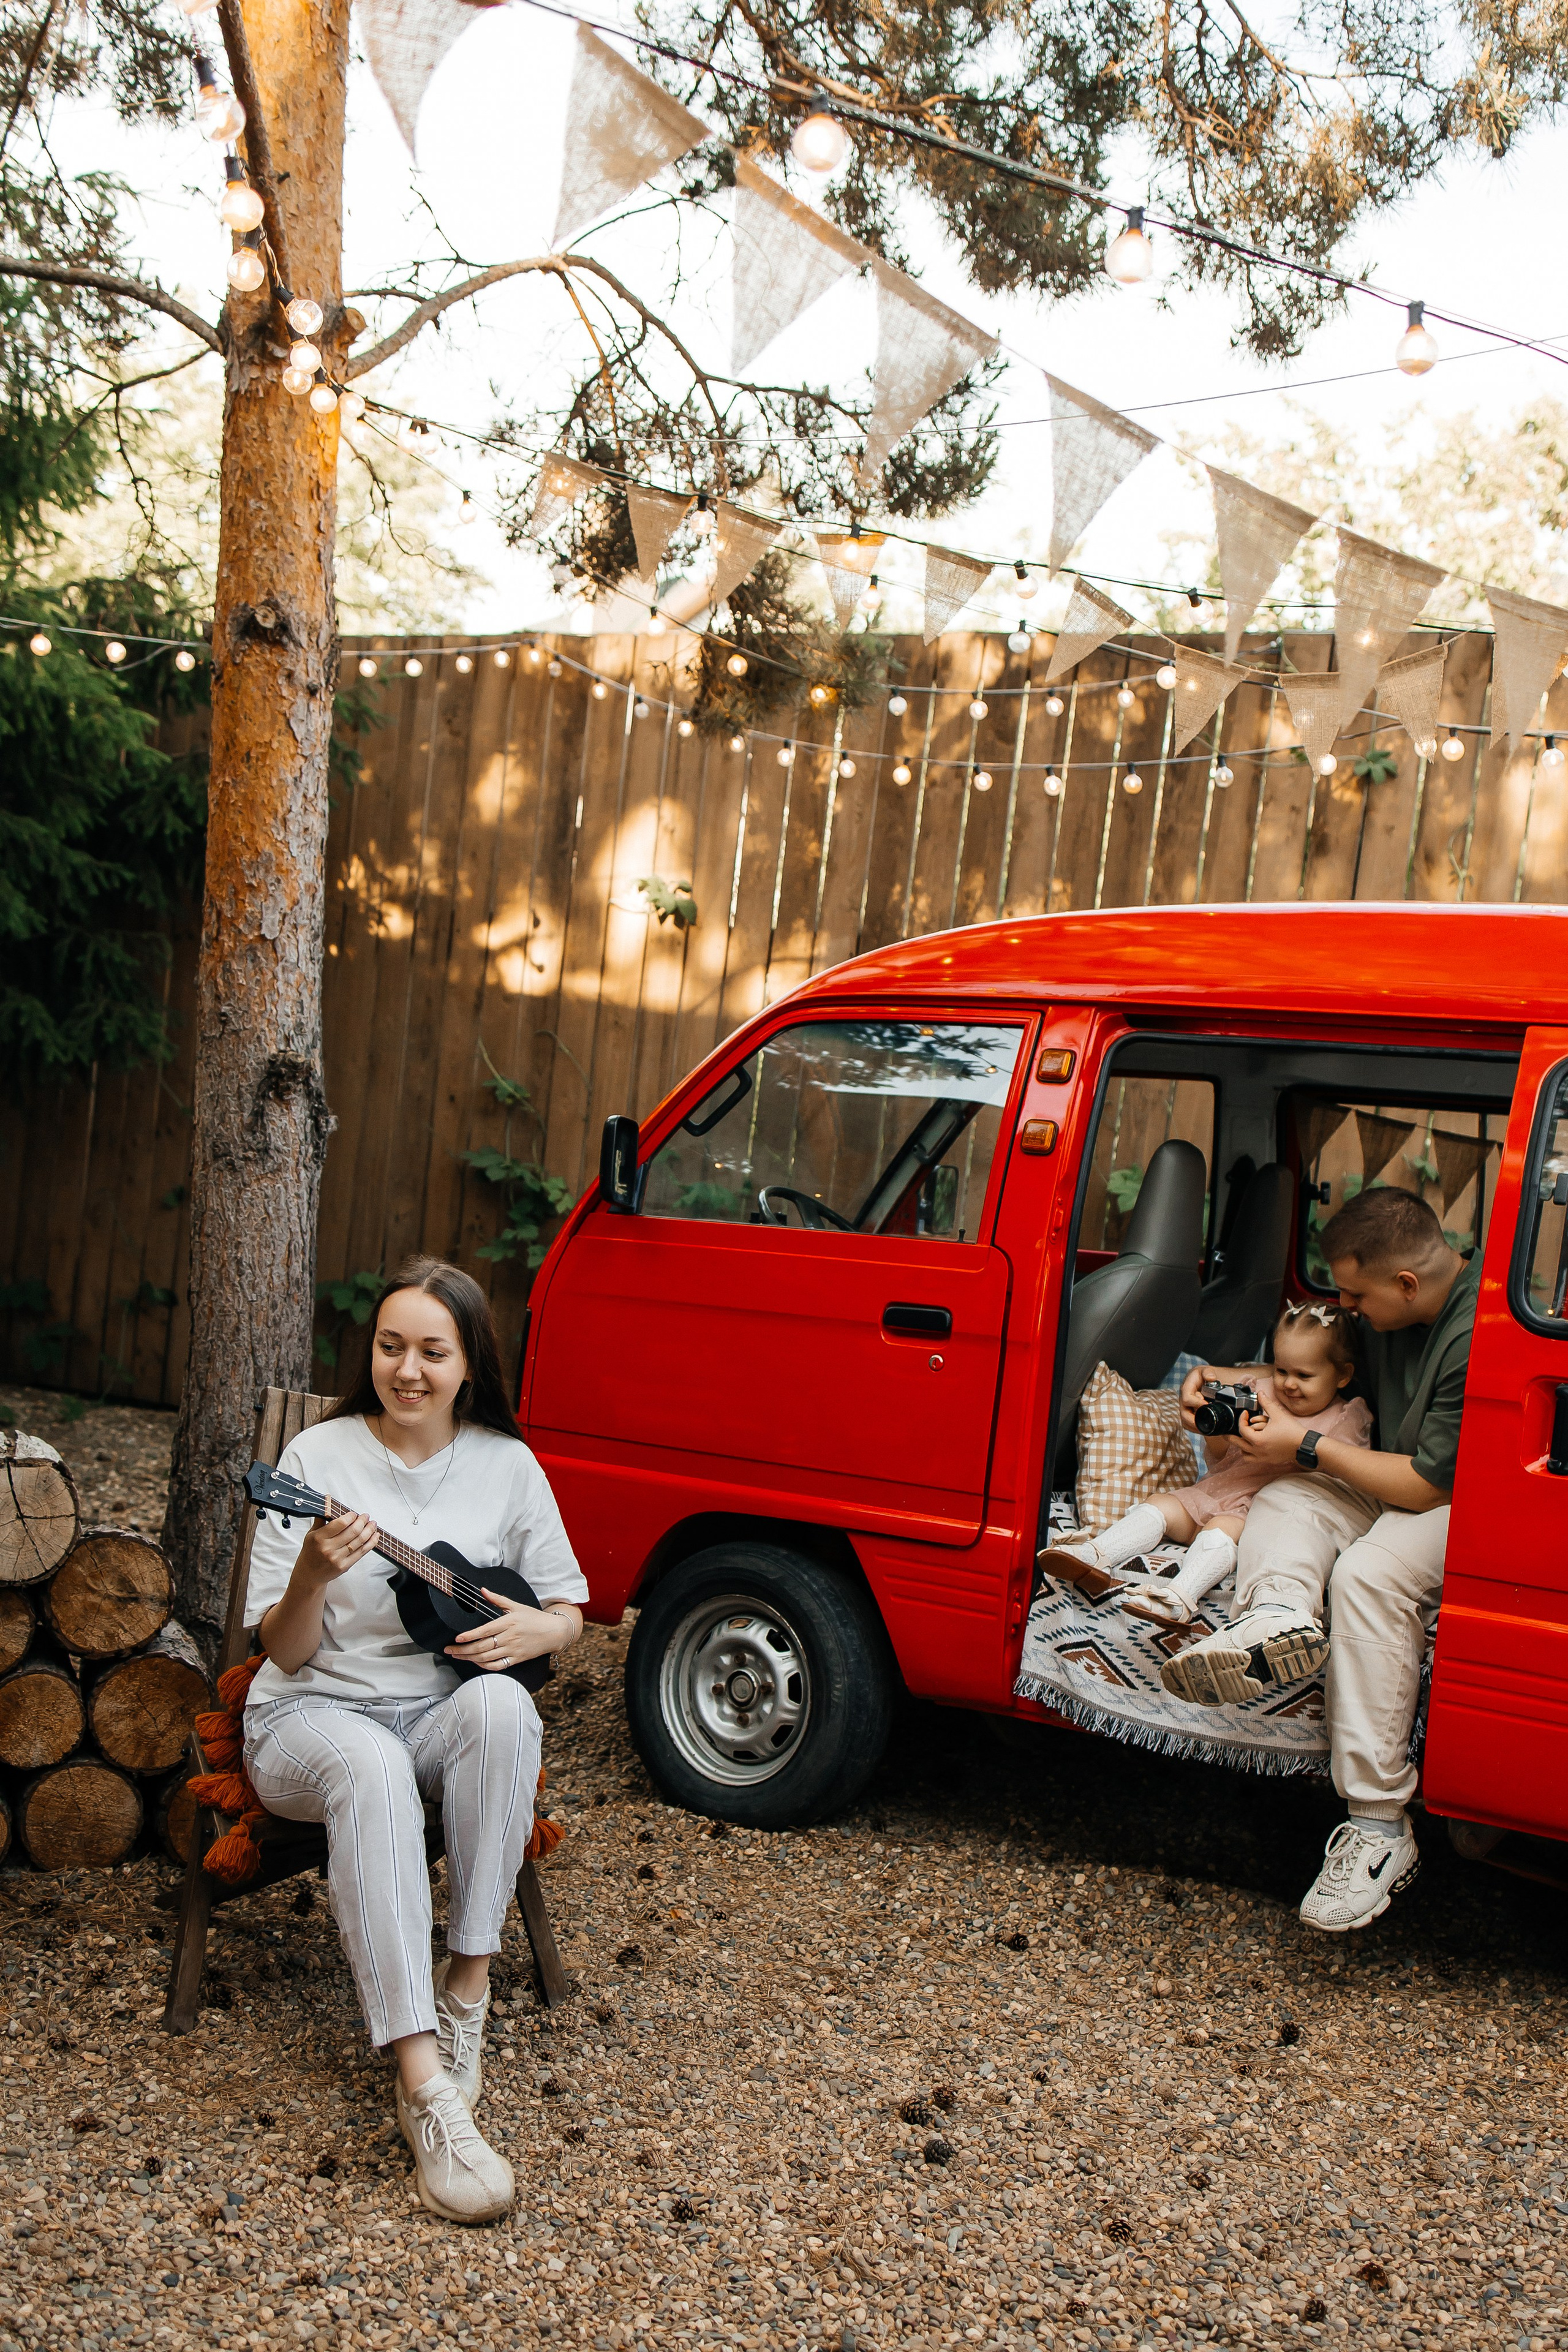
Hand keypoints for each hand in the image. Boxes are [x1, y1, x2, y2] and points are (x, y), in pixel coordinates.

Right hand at [296, 1512, 374, 1587]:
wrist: (309, 1574)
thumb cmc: (310, 1553)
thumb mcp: (311, 1534)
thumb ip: (321, 1520)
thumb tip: (328, 1503)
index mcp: (319, 1538)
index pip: (341, 1523)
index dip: (351, 1516)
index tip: (354, 1514)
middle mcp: (328, 1548)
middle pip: (353, 1531)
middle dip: (363, 1521)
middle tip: (366, 1516)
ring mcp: (337, 1558)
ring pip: (360, 1541)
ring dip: (369, 1530)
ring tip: (372, 1524)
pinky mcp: (345, 1566)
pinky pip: (362, 1552)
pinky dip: (371, 1542)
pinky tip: (375, 1536)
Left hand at [447, 1592, 572, 1672]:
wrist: (554, 1632)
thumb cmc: (534, 1618)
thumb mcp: (517, 1605)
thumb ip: (497, 1599)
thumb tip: (483, 1590)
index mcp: (508, 1622)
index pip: (485, 1631)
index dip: (469, 1636)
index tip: (457, 1639)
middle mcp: (510, 1637)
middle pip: (482, 1647)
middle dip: (463, 1650)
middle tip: (449, 1650)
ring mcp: (513, 1650)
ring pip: (487, 1658)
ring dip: (469, 1658)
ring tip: (458, 1656)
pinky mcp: (517, 1659)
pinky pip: (497, 1666)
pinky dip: (484, 1666)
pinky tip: (476, 1662)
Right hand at [1179, 1363, 1228, 1432]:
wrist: (1206, 1380)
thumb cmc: (1205, 1375)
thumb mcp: (1207, 1370)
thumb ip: (1208, 1372)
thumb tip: (1210, 1377)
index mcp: (1187, 1387)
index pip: (1187, 1398)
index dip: (1196, 1403)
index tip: (1207, 1405)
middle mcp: (1183, 1398)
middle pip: (1184, 1414)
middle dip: (1195, 1421)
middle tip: (1208, 1423)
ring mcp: (1185, 1407)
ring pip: (1185, 1421)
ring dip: (1195, 1427)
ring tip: (1207, 1429)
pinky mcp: (1189, 1413)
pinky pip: (1188, 1424)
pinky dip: (1196, 1428)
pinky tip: (1205, 1429)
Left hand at [1225, 1398, 1307, 1466]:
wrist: (1304, 1445)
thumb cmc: (1292, 1431)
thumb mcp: (1278, 1414)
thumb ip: (1266, 1403)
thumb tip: (1260, 1394)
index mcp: (1258, 1440)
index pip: (1242, 1430)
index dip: (1242, 1420)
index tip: (1245, 1414)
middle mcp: (1258, 1451)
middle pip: (1238, 1444)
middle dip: (1231, 1436)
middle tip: (1226, 1432)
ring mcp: (1263, 1457)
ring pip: (1244, 1454)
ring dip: (1242, 1446)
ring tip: (1243, 1438)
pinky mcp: (1268, 1460)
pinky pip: (1253, 1459)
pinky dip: (1250, 1453)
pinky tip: (1253, 1446)